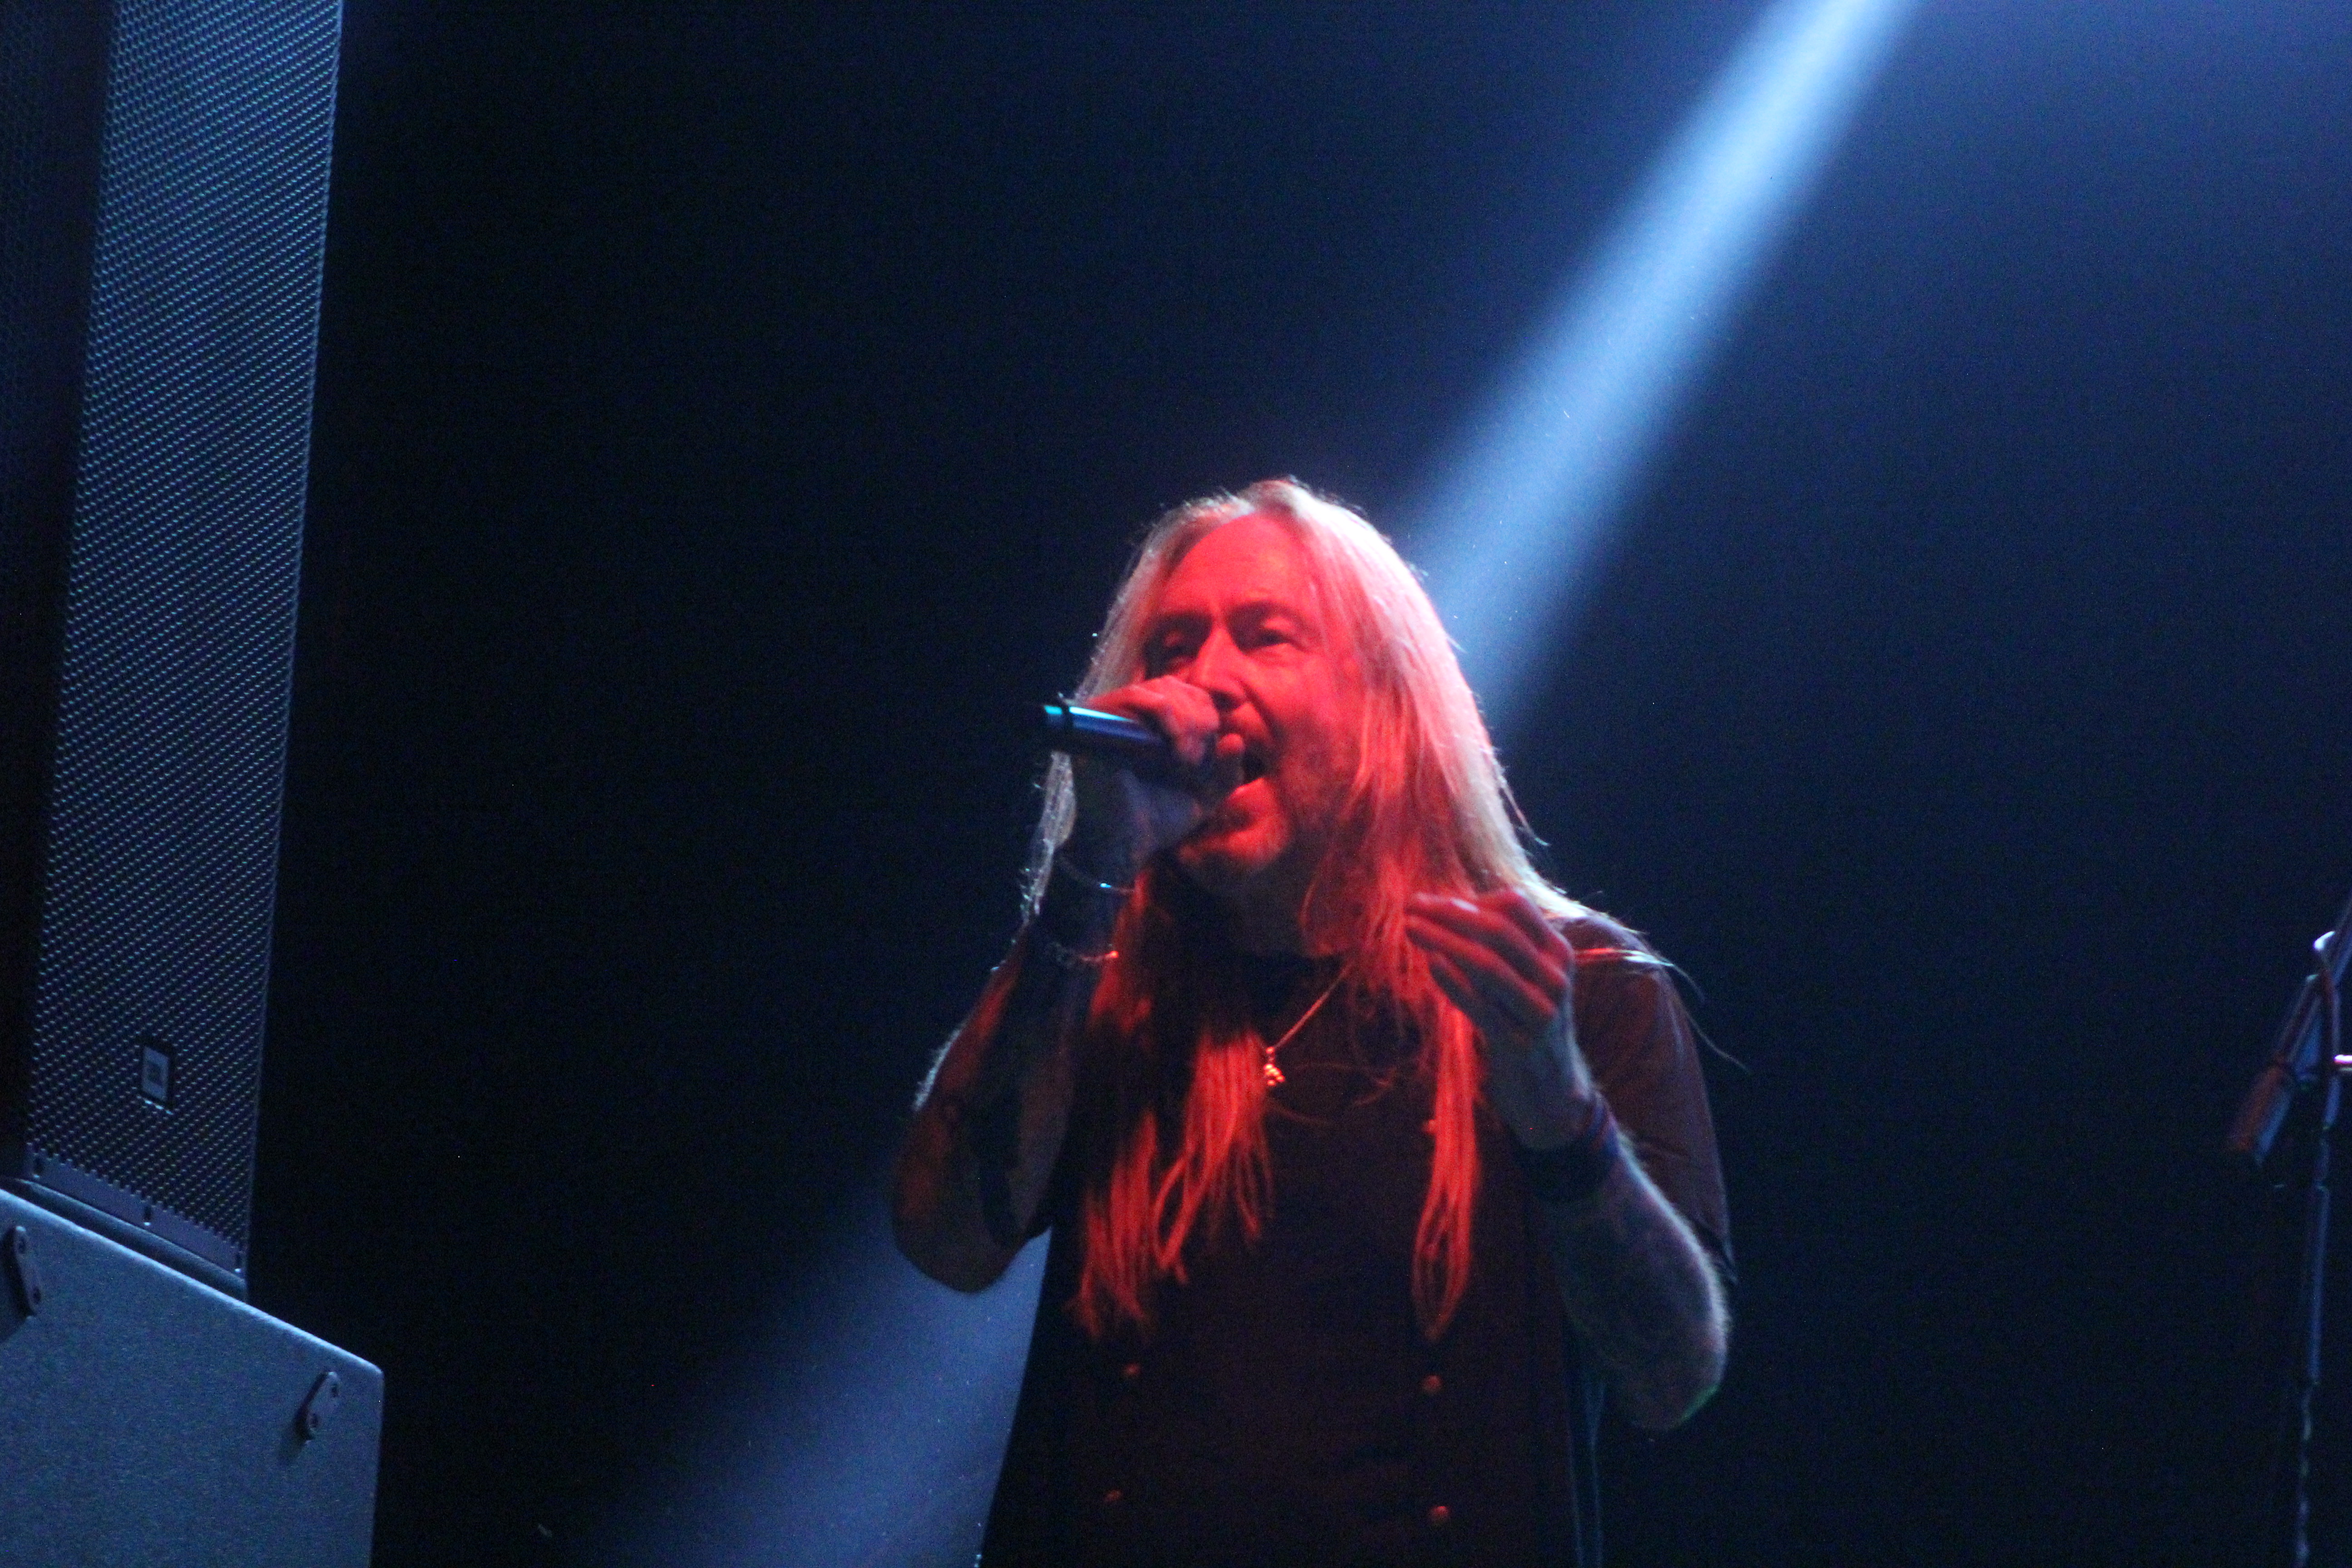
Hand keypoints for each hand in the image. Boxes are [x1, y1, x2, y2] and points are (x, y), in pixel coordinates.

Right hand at [1062, 677, 1244, 882]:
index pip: (1189, 695)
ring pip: (1159, 690)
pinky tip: (1173, 746)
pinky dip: (1162, 713)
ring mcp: (1114, 716)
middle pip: (1176, 688)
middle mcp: (1134, 717)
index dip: (1209, 711)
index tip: (1218, 746)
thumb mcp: (1204, 796)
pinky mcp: (1097, 721)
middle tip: (1197, 759)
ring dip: (1184, 720)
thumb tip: (1236, 739)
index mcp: (1157, 728)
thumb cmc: (1159, 820)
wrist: (1125, 844)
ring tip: (1187, 759)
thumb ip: (1225, 771)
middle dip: (1199, 720)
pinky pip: (1132, 696)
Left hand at [1406, 889, 1594, 1147]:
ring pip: (1488, 965)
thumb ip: (1501, 944)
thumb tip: (1447, 905)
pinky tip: (1430, 963)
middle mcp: (1554, 978)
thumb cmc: (1527, 1021)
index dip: (1471, 899)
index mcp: (1557, 953)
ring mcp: (1540, 1012)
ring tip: (1410, 928)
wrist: (1552, 1089)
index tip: (1433, 902)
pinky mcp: (1519, 1044)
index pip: (1516, 906)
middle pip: (1498, 931)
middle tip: (1411, 905)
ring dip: (1444, 941)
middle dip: (1450, 914)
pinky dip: (1454, 981)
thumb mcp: (1528, 977)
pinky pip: (1481, 1007)